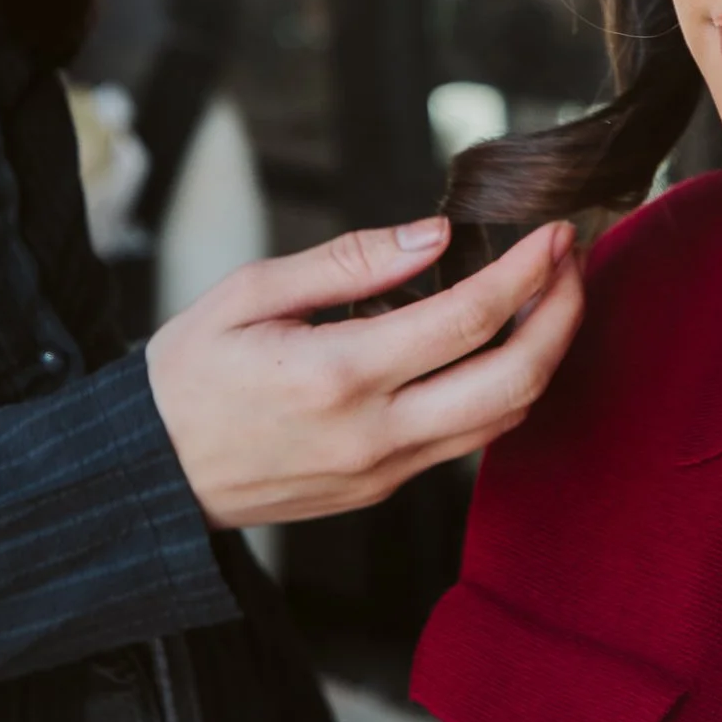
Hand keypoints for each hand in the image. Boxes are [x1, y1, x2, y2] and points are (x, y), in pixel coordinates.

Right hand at [144, 215, 583, 527]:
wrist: (150, 472)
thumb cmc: (189, 372)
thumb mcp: (249, 293)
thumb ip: (348, 262)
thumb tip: (437, 235)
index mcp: (337, 375)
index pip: (467, 320)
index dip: (524, 272)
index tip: (551, 232)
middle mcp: (374, 434)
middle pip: (513, 381)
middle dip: (562, 315)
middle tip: (571, 260)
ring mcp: (384, 471)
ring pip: (503, 420)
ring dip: (543, 355)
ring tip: (549, 295)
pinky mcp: (383, 488)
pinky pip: (467, 441)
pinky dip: (501, 390)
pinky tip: (498, 344)